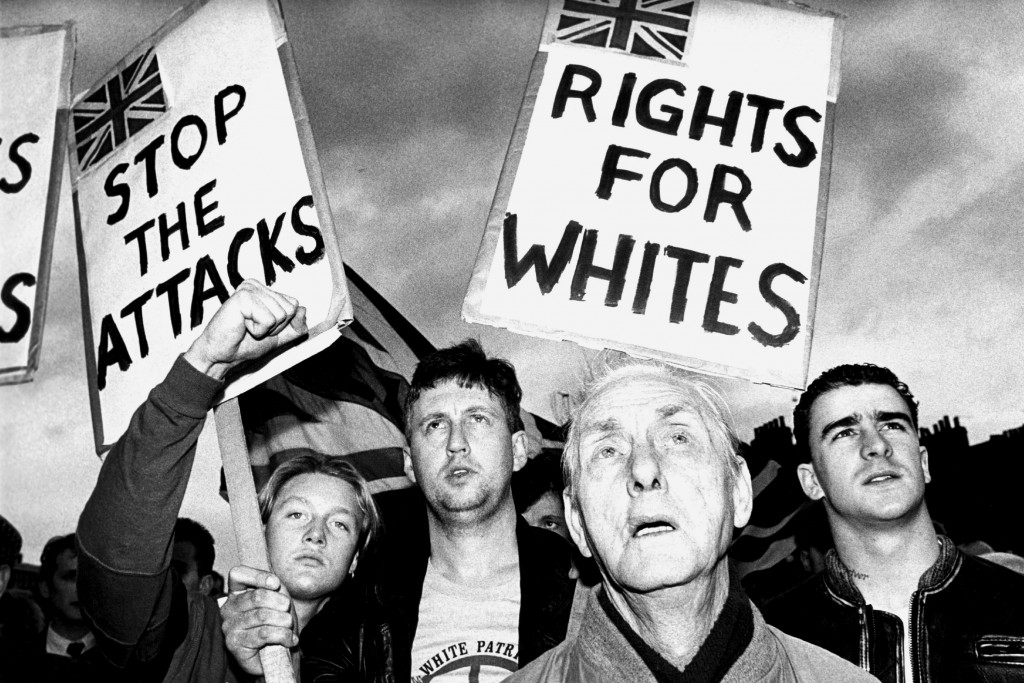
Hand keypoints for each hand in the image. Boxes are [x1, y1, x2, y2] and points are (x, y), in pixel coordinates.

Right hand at [184, 280, 306, 378]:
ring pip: (281, 314)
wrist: (221, 356)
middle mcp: (256, 286)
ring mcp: (249, 289)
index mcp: (264, 291)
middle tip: (253, 329)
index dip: (282, 324)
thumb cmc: (244, 345)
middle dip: (275, 327)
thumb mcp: (279, 337)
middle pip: (290, 308)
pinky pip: (269, 319)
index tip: (262, 328)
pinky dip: (258, 330)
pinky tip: (242, 326)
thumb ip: (295, 326)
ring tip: (247, 328)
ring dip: (266, 329)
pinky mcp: (243, 297)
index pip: (294, 305)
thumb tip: (304, 309)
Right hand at [220, 565, 297, 675]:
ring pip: (262, 616)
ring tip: (289, 626)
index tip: (276, 584)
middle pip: (257, 596)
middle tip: (287, 611)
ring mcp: (229, 626)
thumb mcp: (278, 598)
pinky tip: (289, 640)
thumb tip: (274, 584)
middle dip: (280, 603)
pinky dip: (283, 635)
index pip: (238, 574)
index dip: (258, 576)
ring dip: (284, 621)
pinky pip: (263, 634)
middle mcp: (229, 608)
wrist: (277, 654)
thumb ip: (274, 587)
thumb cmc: (277, 623)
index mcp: (237, 592)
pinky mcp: (234, 643)